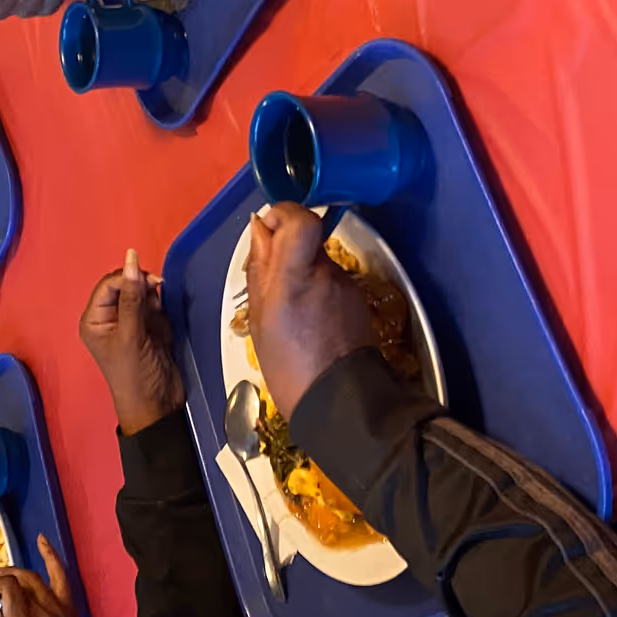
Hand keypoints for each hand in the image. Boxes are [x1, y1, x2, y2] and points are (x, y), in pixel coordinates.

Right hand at [0, 537, 99, 616]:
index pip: (4, 588)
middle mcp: (41, 612)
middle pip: (17, 581)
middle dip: (1, 578)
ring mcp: (58, 608)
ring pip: (34, 577)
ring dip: (16, 572)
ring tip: (4, 576)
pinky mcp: (69, 608)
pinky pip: (61, 575)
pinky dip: (51, 556)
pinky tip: (41, 540)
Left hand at [78, 249, 182, 434]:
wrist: (158, 406)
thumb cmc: (135, 375)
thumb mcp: (131, 336)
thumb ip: (132, 297)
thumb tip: (131, 260)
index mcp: (94, 319)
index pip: (108, 284)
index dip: (127, 277)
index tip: (150, 280)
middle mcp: (110, 318)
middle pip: (126, 285)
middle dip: (142, 290)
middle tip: (156, 300)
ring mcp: (130, 322)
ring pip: (143, 294)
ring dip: (154, 304)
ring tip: (156, 323)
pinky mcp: (149, 328)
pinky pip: (155, 308)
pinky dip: (161, 314)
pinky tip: (162, 329)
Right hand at [244, 203, 375, 420]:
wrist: (338, 402)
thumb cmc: (287, 364)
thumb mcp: (259, 317)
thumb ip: (260, 267)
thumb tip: (260, 228)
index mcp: (295, 276)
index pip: (300, 219)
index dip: (283, 213)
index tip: (268, 229)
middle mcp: (325, 273)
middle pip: (306, 239)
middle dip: (286, 251)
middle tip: (270, 284)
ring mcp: (345, 285)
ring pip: (318, 262)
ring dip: (301, 275)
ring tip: (290, 314)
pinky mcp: (357, 299)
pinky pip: (330, 283)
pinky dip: (317, 293)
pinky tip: (310, 324)